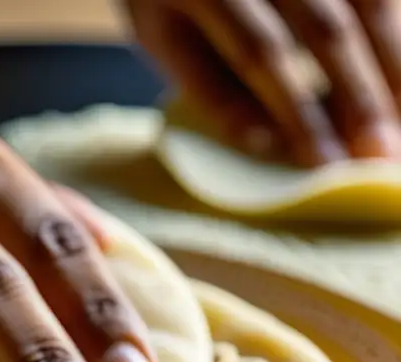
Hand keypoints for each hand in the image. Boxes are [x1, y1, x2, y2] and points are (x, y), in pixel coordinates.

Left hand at [127, 0, 400, 165]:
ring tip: (398, 128)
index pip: (260, 53)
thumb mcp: (164, 36)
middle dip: (360, 98)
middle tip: (382, 157)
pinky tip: (398, 80)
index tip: (324, 163)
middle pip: (327, 28)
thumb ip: (211, 86)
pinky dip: (398, 33)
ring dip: (392, 67)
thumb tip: (270, 145)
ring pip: (371, 2)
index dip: (297, 112)